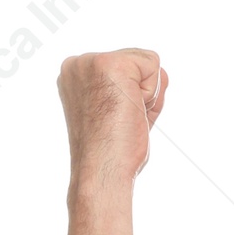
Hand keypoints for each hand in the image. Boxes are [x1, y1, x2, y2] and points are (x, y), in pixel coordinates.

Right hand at [57, 48, 167, 190]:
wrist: (102, 172)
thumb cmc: (111, 152)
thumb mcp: (115, 111)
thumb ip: (129, 87)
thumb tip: (158, 69)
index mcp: (75, 74)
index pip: (125, 67)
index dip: (133, 97)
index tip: (116, 120)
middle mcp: (78, 63)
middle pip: (137, 62)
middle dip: (141, 95)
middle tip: (122, 122)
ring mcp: (92, 62)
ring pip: (147, 64)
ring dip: (147, 97)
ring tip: (125, 118)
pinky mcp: (111, 65)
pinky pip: (154, 66)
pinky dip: (152, 96)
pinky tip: (131, 113)